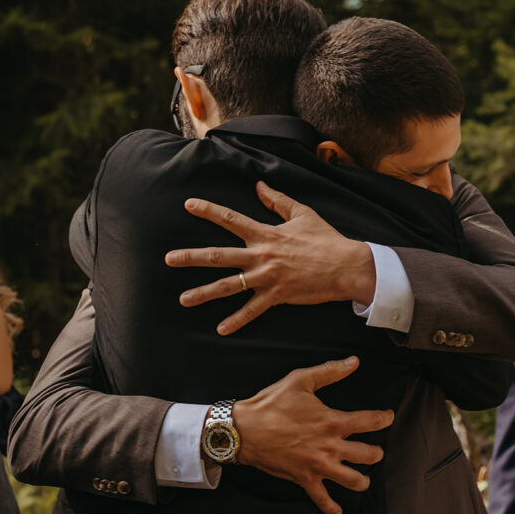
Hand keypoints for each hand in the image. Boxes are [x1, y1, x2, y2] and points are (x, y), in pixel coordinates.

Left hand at [165, 181, 375, 334]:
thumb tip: (259, 185)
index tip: (188, 204)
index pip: (231, 219)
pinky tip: (220, 329)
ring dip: (204, 292)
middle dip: (191, 257)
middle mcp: (261, 255)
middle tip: (168, 259)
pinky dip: (236, 321)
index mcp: (265, 233)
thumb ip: (277, 200)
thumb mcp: (302, 213)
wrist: (346, 265)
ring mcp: (267, 277)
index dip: (209, 210)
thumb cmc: (325, 239)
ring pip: (229, 285)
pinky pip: (252, 310)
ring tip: (183, 298)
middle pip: (219, 255)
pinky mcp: (277, 295)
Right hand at [232, 356, 392, 513]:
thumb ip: (330, 371)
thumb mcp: (300, 380)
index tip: (388, 417)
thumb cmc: (270, 405)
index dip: (385, 418)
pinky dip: (332, 507)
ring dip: (363, 480)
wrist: (243, 430)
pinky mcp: (305, 479)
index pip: (370, 422)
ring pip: (353, 480)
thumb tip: (353, 362)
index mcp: (332, 421)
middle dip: (376, 453)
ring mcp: (319, 466)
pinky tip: (338, 510)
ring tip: (364, 478)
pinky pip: (323, 499)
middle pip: (368, 455)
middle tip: (376, 450)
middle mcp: (330, 446)